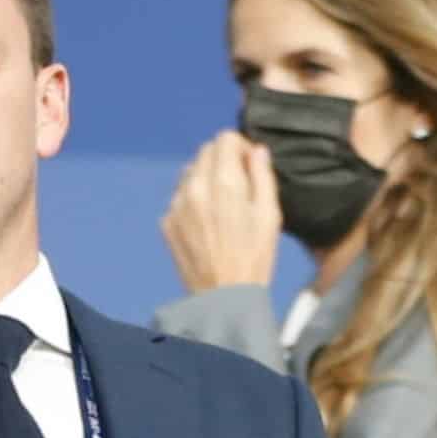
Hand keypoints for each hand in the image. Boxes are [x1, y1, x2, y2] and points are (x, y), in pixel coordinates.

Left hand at [160, 130, 281, 292]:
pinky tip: (207, 222)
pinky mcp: (166, 222)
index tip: (248, 163)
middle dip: (223, 159)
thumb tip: (257, 151)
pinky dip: (193, 199)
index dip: (240, 146)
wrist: (223, 298)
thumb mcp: (270, 215)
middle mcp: (195, 188)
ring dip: (206, 177)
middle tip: (238, 183)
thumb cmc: (254, 258)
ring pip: (189, 172)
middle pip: (205, 152)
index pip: (224, 139)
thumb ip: (263, 176)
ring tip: (222, 204)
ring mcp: (176, 205)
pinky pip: (179, 196)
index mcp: (224, 183)